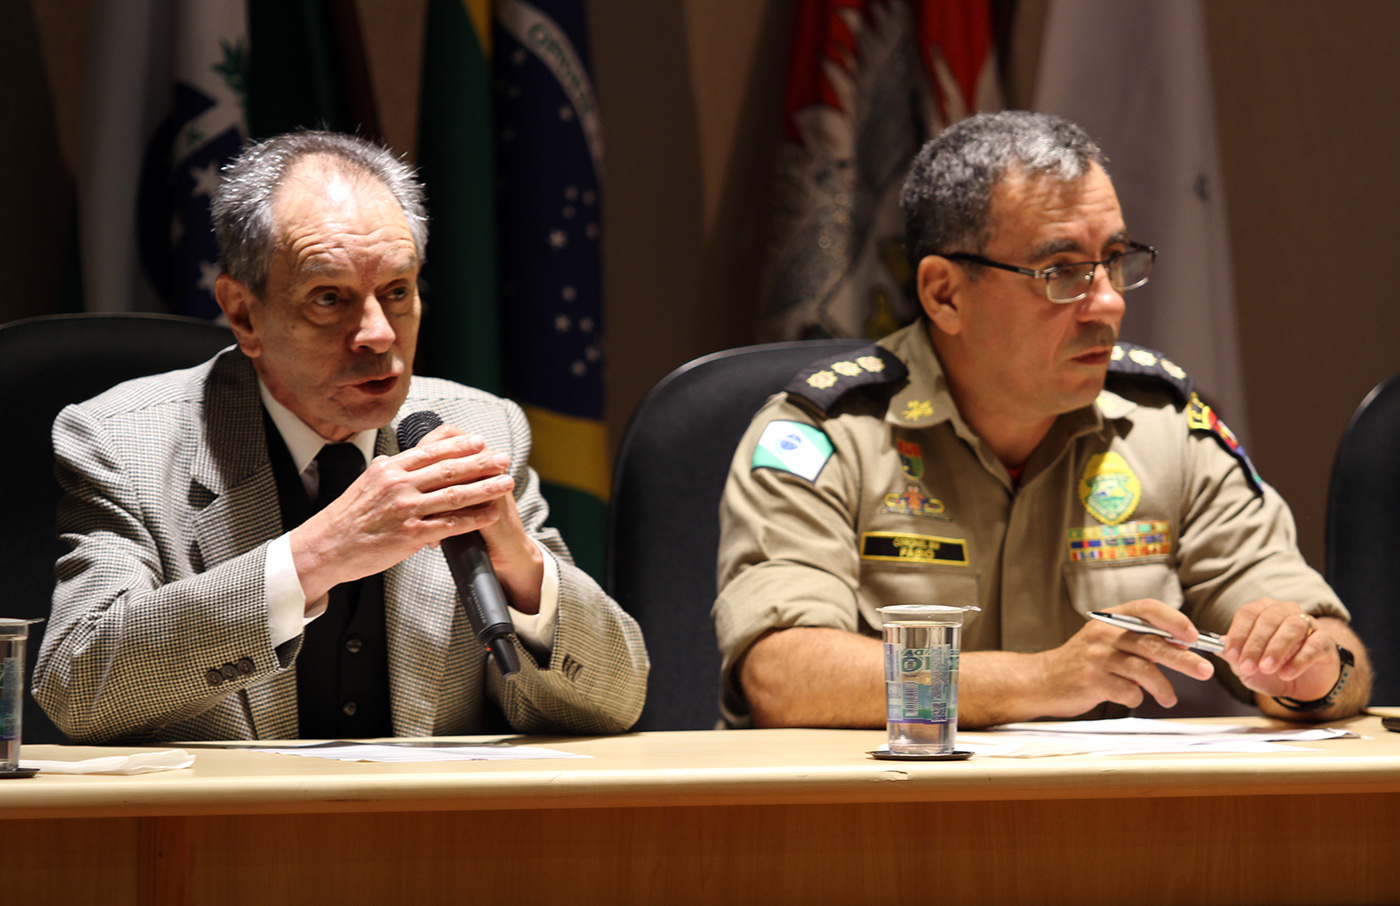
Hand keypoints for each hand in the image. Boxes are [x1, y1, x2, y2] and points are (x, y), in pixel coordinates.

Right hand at [290, 422, 539, 606]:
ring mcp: (404, 510)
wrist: (325, 548)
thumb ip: (387, 471)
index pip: (430, 452)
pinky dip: (473, 519)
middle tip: (503, 458)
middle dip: (481, 463)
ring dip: (485, 488)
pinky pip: (449, 525)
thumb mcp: (365, 484)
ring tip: (506, 482)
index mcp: (388, 469)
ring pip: (454, 495)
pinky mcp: (409, 535)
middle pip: (448, 470)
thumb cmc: (346, 518)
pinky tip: (491, 514)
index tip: (479, 441)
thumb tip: (400, 458)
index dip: (458, 446)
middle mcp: (398, 485)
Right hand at [1030, 599, 1214, 715]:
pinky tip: (1132, 698)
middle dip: (1184, 659)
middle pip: (1152, 643)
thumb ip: (1139, 639)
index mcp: (1110, 618)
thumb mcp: (1106, 640)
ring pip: (1144, 670)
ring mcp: (1096, 657)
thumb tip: (1183, 646)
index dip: (1174, 620)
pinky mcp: (1091, 681)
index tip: (1193, 636)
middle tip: (1205, 671)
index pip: (1147, 608)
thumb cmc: (1083, 661)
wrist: (1042, 680)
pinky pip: (1128, 691)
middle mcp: (1103, 633)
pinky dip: (1136, 698)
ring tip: (1169, 698)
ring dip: (1163, 688)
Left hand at [1219, 598, 1340, 700]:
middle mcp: (1285, 611)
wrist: (1302, 685)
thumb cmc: (1271, 670)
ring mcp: (1308, 624)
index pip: (1247, 613)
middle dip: (1255, 644)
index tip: (1231, 655)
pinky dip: (1299, 660)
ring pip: (1292, 627)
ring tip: (1267, 668)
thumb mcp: (1248, 667)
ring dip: (1276, 648)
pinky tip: (1287, 673)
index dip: (1238, 634)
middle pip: (1268, 619)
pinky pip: (1313, 645)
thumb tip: (1218, 647)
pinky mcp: (1325, 640)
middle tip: (1248, 666)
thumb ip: (1234, 657)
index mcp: (1262, 611)